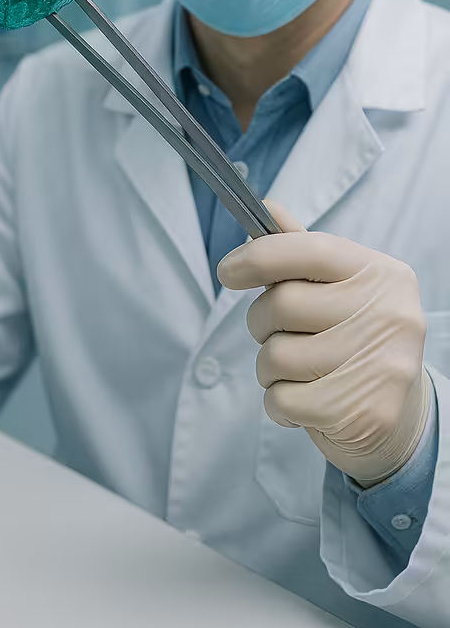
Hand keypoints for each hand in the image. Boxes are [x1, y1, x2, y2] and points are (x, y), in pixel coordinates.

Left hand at [217, 203, 431, 486]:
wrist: (398, 418)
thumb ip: (300, 250)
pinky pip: (282, 400)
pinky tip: (305, 401)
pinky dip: (279, 404)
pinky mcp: (365, 414)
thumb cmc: (353, 340)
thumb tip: (267, 209)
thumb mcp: (337, 288)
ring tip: (297, 372)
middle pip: (283, 303)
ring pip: (276, 356)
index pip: (310, 250)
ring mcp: (382, 366)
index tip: (228, 271)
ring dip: (269, 368)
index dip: (259, 256)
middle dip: (261, 322)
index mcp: (382, 274)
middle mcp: (390, 315)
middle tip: (277, 334)